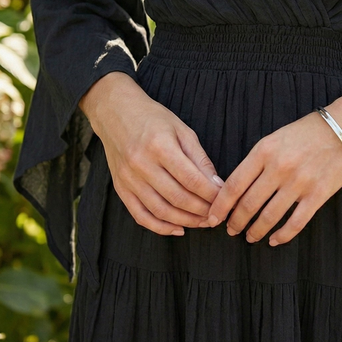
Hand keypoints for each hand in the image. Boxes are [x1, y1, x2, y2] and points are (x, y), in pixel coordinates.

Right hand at [79, 71, 223, 236]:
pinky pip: (140, 216)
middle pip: (177, 198)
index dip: (211, 194)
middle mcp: (142, 164)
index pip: (191, 179)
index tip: (225, 199)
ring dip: (186, 221)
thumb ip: (199, 158)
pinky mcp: (120, 188)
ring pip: (161, 211)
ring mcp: (129, 178)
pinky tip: (178, 229)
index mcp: (160, 145)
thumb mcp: (182, 130)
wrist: (116, 113)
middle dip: (202, 210)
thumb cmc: (153, 118)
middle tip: (218, 215)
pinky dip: (160, 227)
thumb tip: (216, 184)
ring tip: (203, 222)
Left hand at [204, 110, 341, 246]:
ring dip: (255, 231)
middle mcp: (279, 167)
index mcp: (264, 150)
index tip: (213, 217)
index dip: (221, 205)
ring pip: (269, 216)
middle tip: (230, 230)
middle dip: (236, 221)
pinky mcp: (318, 195)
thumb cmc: (307, 132)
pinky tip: (273, 240)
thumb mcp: (275, 137)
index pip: (234, 184)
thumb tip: (236, 188)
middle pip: (249, 204)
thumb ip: (257, 160)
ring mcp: (299, 183)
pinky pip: (295, 223)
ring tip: (250, 237)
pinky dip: (281, 235)